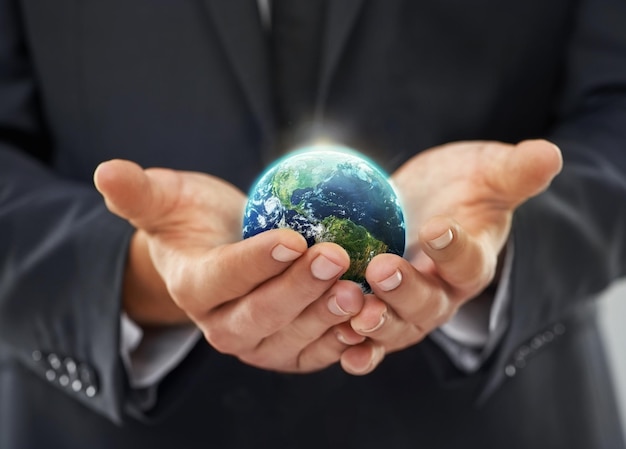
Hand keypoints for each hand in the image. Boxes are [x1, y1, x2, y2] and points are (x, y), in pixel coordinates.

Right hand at [94, 160, 364, 372]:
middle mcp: (222, 324)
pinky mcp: (286, 349)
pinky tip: (370, 317)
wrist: (219, 253)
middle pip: (260, 316)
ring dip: (326, 319)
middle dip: (298, 290)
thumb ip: (140, 193)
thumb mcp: (167, 199)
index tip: (291, 237)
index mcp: (194, 287)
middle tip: (335, 258)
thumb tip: (105, 170)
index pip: (222, 279)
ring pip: (291, 341)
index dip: (254, 262)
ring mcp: (256, 342)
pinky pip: (314, 353)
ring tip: (359, 292)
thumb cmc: (194, 221)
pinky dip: (343, 342)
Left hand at [337, 140, 562, 373]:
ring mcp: (410, 306)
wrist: (435, 205)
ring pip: (397, 327)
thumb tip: (549, 153)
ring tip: (353, 313)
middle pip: (429, 304)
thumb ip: (516, 171)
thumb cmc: (466, 187)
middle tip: (381, 270)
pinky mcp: (380, 308)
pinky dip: (355, 345)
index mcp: (474, 262)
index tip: (436, 227)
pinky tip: (337, 343)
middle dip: (405, 291)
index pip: (470, 261)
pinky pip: (368, 337)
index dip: (455, 248)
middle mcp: (444, 293)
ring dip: (375, 324)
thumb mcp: (490, 174)